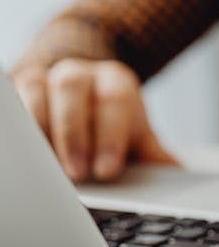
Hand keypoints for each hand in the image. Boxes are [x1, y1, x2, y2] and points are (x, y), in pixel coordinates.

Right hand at [12, 58, 177, 182]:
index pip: (114, 98)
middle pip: (73, 87)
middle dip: (74, 133)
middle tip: (77, 174)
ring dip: (41, 130)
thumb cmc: (108, 120)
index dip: (111, 135)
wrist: (82, 92)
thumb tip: (174, 170)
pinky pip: (14, 100)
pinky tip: (27, 152)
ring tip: (48, 169)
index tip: (108, 170)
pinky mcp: (20, 87)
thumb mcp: (132, 133)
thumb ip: (150, 151)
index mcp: (114, 79)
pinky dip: (20, 126)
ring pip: (36, 89)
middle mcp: (79, 72)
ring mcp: (45, 77)